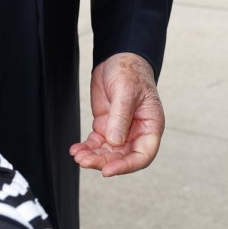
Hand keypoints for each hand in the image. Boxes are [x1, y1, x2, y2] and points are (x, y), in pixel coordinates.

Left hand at [69, 52, 164, 176]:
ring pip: (108, 152)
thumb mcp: (126, 92)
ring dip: (93, 156)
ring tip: (78, 156)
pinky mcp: (106, 125)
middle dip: (104, 161)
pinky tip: (76, 149)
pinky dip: (87, 147)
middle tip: (85, 161)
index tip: (108, 170)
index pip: (142, 154)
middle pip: (122, 156)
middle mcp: (137, 132)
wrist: (117, 58)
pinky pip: (97, 142)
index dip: (126, 166)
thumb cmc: (130, 72)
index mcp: (151, 126)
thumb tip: (114, 142)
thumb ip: (121, 117)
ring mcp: (120, 130)